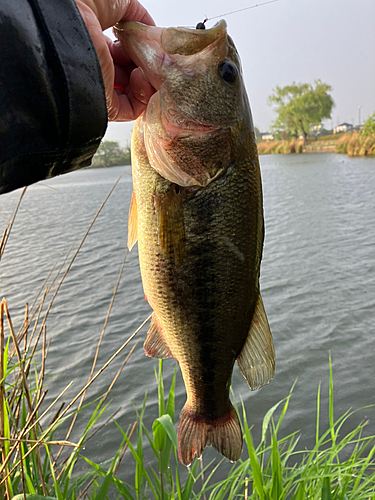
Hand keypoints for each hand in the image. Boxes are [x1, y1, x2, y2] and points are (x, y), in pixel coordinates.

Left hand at [75, 0, 154, 120]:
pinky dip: (144, 95)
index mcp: (96, 44)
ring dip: (147, 80)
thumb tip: (151, 32)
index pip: (123, 57)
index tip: (149, 45)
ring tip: (147, 65)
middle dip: (146, 66)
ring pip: (133, 94)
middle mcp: (97, 67)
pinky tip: (141, 76)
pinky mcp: (105, 104)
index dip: (140, 51)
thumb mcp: (117, 2)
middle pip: (130, 75)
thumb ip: (137, 16)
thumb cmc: (82, 5)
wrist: (67, 17)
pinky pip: (132, 109)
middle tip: (152, 56)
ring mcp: (100, 86)